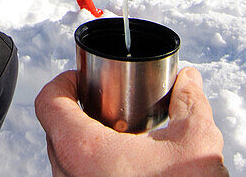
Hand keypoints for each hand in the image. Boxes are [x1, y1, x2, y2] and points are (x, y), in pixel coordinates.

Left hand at [35, 66, 227, 176]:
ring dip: (85, 143)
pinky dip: (91, 167)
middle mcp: (69, 175)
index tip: (82, 78)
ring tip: (118, 137)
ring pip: (64, 160)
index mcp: (83, 150)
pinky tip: (125, 166)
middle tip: (106, 104)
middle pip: (55, 130)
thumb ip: (190, 101)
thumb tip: (189, 80)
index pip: (48, 103)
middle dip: (77, 111)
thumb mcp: (196, 140)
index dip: (63, 82)